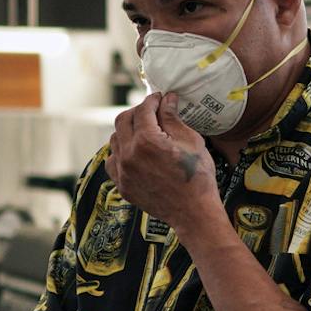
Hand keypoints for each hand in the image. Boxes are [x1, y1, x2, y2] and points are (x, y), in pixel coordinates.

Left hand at [105, 93, 218, 230]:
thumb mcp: (191, 142)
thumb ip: (173, 118)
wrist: (194, 213)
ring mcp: (122, 171)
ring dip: (127, 131)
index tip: (160, 97)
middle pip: (122, 120)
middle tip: (151, 111)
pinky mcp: (122, 184)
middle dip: (137, 112)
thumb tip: (167, 100)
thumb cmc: (197, 177)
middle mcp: (129, 154)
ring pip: (114, 139)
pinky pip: (112, 161)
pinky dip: (120, 152)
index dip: (152, 100)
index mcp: (147, 140)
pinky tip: (134, 153)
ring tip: (144, 132)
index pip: (143, 110)